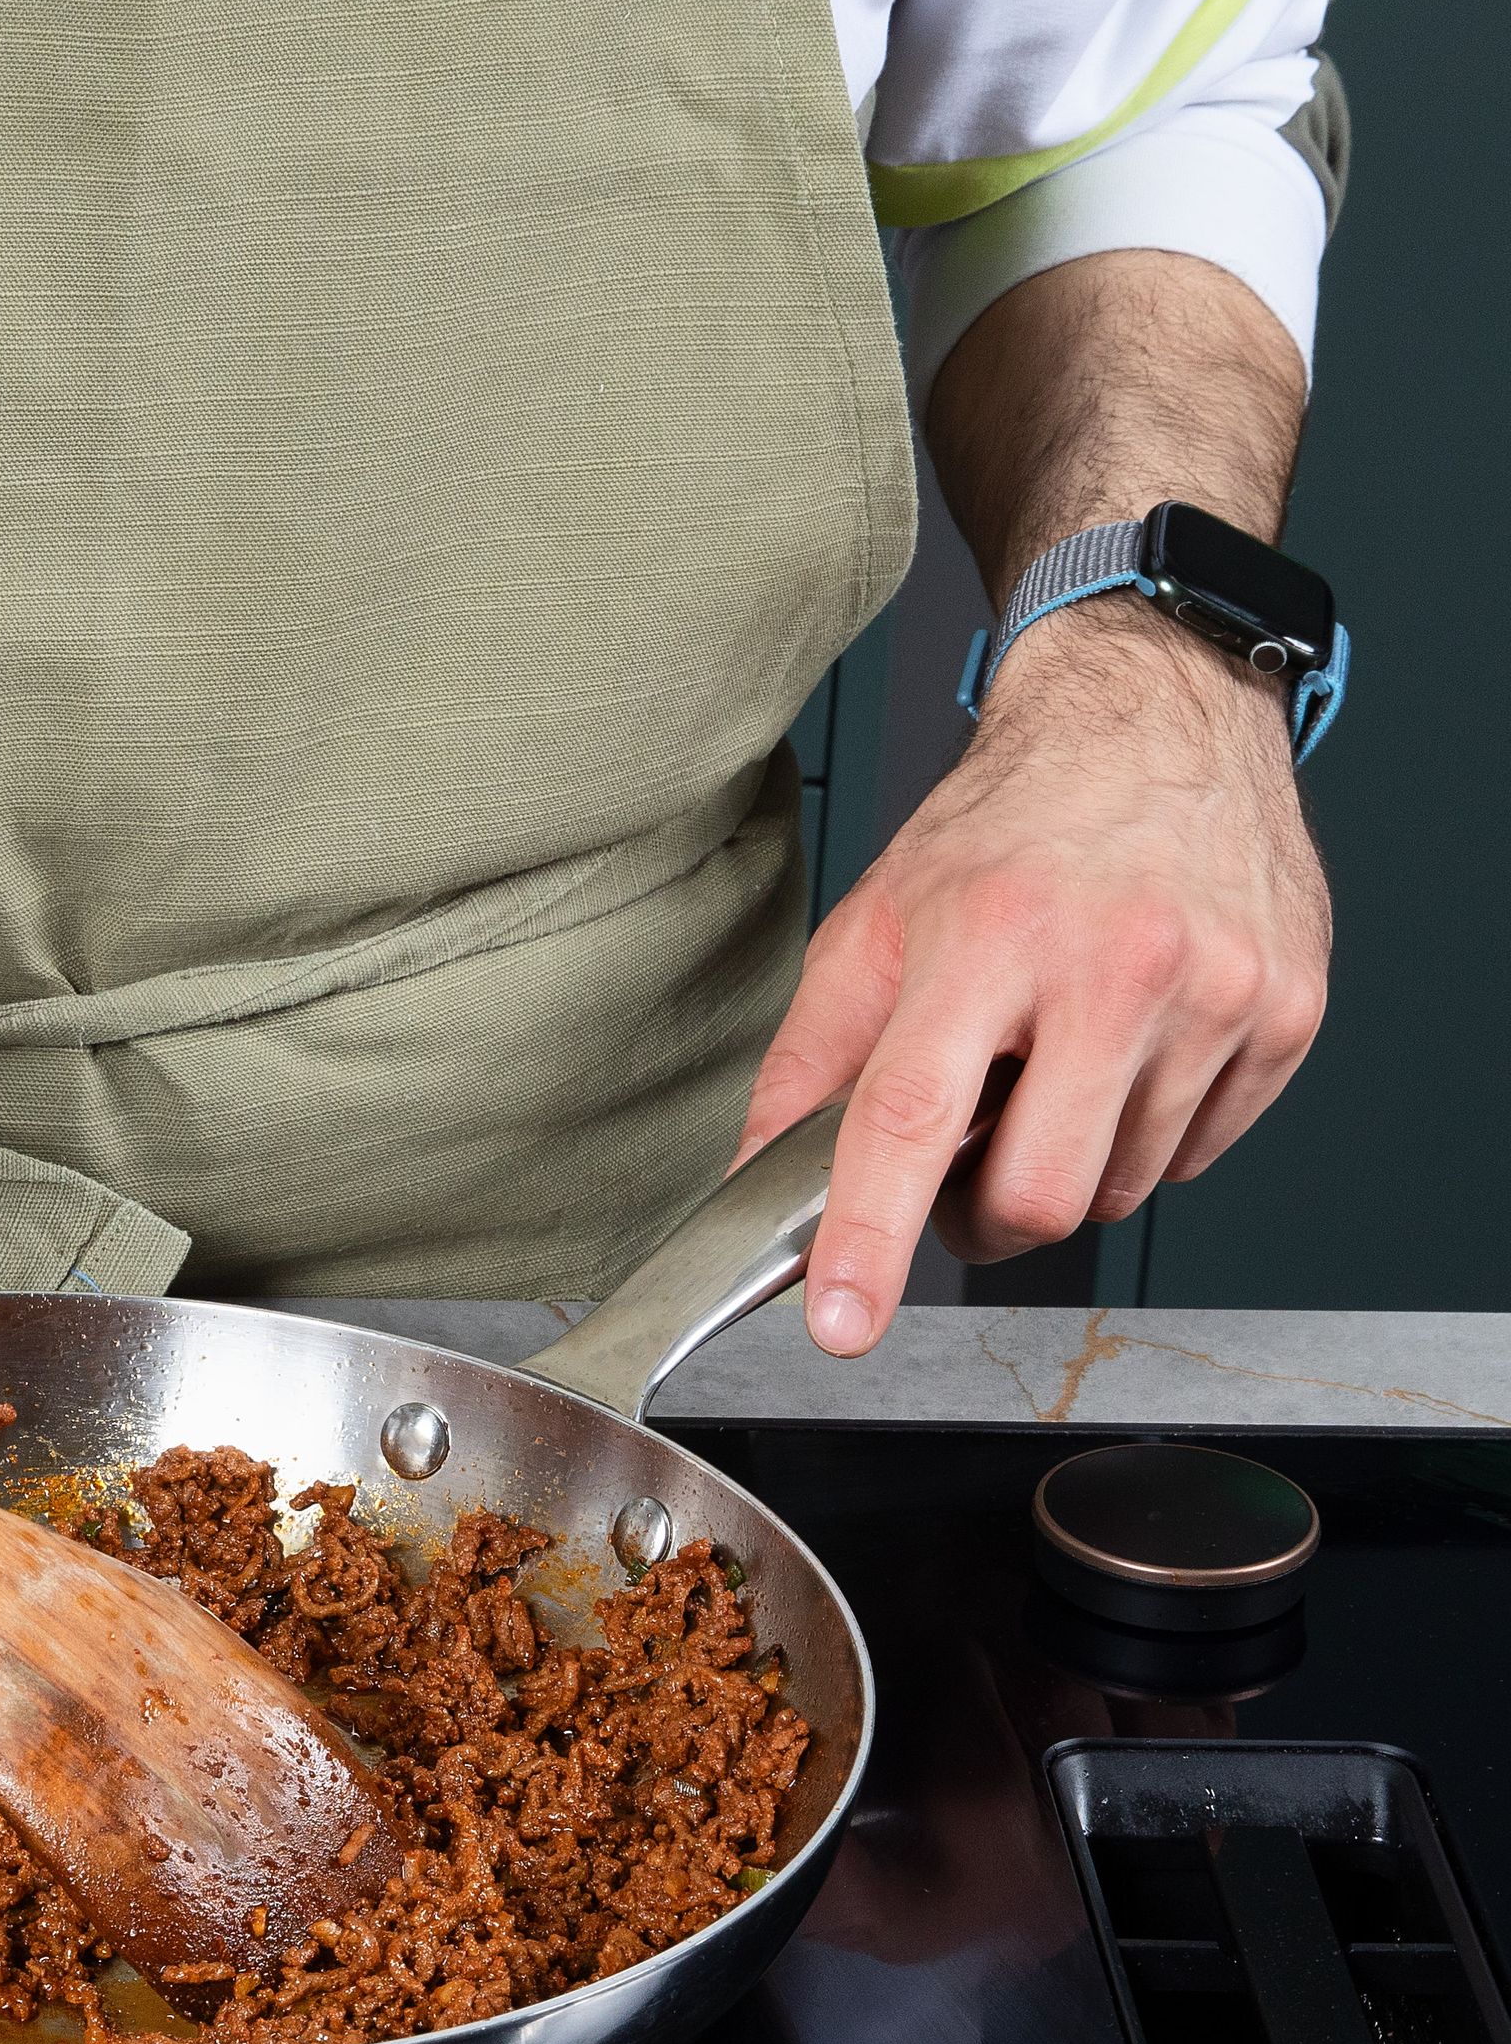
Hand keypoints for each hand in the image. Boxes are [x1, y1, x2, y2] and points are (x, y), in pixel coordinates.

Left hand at [738, 600, 1327, 1353]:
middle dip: (984, 1216)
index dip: (870, 1236)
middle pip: (1036, 1195)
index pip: (914, 1116)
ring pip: (1116, 1188)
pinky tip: (1127, 1049)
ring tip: (1052, 1062)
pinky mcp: (1286, 1011)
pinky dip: (1144, 1131)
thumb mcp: (877, 924)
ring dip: (1067, 1163)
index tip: (843, 1322)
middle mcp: (1116, 962)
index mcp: (989, 934)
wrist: (1157, 721)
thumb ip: (810, 1063)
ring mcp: (1216, 991)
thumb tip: (756, 1179)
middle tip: (966, 1157)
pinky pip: (1193, 1154)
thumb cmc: (1010, 827)